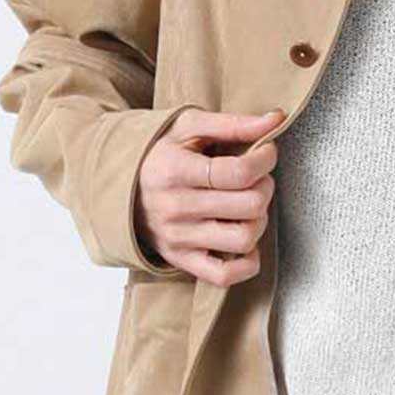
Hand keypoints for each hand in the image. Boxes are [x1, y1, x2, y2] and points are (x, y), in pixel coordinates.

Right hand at [136, 107, 287, 284]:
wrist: (119, 187)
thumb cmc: (159, 154)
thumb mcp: (188, 127)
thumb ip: (233, 123)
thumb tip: (276, 119)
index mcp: (175, 170)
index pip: (239, 172)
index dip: (265, 160)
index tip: (266, 153)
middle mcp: (175, 207)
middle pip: (249, 205)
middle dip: (265, 187)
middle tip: (257, 179)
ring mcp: (178, 238)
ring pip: (244, 239)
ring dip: (259, 221)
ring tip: (248, 207)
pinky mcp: (181, 260)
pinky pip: (224, 276)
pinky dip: (246, 262)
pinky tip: (244, 241)